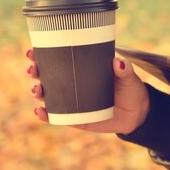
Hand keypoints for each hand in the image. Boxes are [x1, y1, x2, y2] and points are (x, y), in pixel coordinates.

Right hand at [26, 49, 149, 134]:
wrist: (137, 114)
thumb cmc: (131, 90)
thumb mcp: (129, 78)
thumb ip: (125, 70)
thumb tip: (118, 62)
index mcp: (82, 68)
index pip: (58, 58)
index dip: (41, 54)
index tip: (33, 51)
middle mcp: (73, 83)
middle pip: (46, 75)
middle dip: (34, 71)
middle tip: (33, 70)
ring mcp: (71, 100)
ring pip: (47, 95)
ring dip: (37, 91)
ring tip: (37, 90)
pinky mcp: (74, 117)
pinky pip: (54, 116)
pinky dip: (44, 114)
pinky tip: (40, 111)